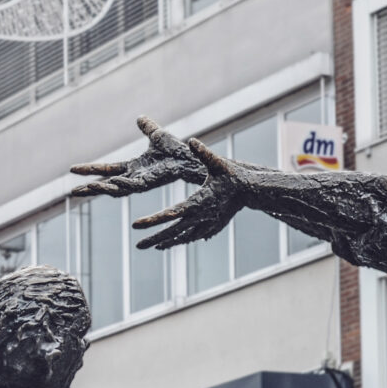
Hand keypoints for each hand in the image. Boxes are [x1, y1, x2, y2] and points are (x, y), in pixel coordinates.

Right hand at [70, 116, 205, 196]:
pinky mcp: (149, 184)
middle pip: (106, 184)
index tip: (72, 169)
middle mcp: (133, 177)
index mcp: (133, 168)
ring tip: (85, 188)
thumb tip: (140, 118)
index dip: (90, 169)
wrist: (191, 158)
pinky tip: (108, 184)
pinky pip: (131, 186)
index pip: (106, 169)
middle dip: (90, 188)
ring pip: (115, 189)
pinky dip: (118, 186)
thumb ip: (148, 129)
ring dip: (100, 189)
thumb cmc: (177, 151)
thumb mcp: (157, 136)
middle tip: (72, 192)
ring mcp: (140, 182)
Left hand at [132, 139, 246, 249]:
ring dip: (166, 242)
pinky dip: (180, 240)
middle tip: (137, 246)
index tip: (135, 224)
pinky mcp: (212, 228)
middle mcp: (201, 218)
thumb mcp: (218, 163)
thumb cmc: (232, 175)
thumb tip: (192, 140)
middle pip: (173, 231)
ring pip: (182, 237)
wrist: (251, 191)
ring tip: (151, 246)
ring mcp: (207, 225)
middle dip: (154, 239)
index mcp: (198, 203)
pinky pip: (192, 237)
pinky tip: (169, 244)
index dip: (152, 220)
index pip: (170, 213)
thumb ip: (204, 153)